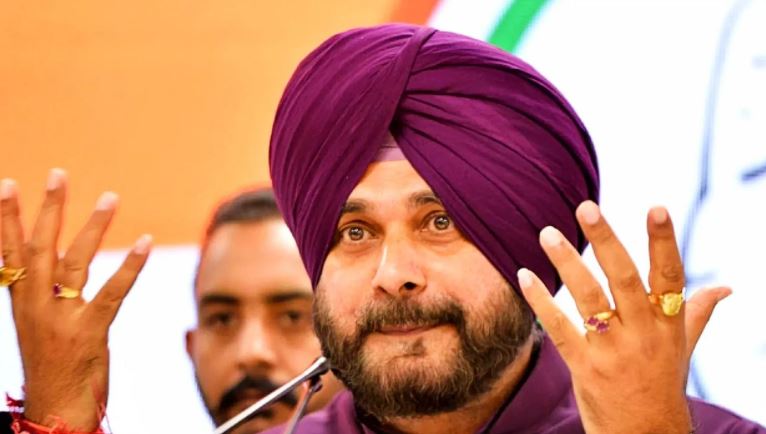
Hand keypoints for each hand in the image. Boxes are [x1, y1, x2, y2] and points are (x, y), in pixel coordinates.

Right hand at [0, 169, 150, 430]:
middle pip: (39, 248)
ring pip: (76, 262)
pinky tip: (144, 242)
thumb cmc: (54, 368)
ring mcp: (62, 319)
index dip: (7, 219)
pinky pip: (112, 292)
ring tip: (110, 196)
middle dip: (47, 209)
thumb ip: (45, 295)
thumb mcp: (41, 326)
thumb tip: (55, 266)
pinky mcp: (90, 331)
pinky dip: (130, 265)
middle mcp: (36, 306)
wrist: (57, 410)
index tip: (7, 184)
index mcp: (21, 304)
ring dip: (94, 226)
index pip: (9, 253)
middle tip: (57, 174)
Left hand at [518, 201, 729, 433]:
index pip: (670, 276)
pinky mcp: (585, 367)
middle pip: (625, 280)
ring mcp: (613, 351)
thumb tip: (725, 288)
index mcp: (669, 325)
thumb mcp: (683, 349)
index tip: (656, 207)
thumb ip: (698, 314)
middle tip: (586, 207)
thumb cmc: (662, 386)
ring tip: (547, 233)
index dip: (664, 241)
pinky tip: (525, 275)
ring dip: (567, 264)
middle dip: (607, 241)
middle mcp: (644, 334)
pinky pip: (560, 329)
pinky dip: (541, 301)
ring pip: (589, 299)